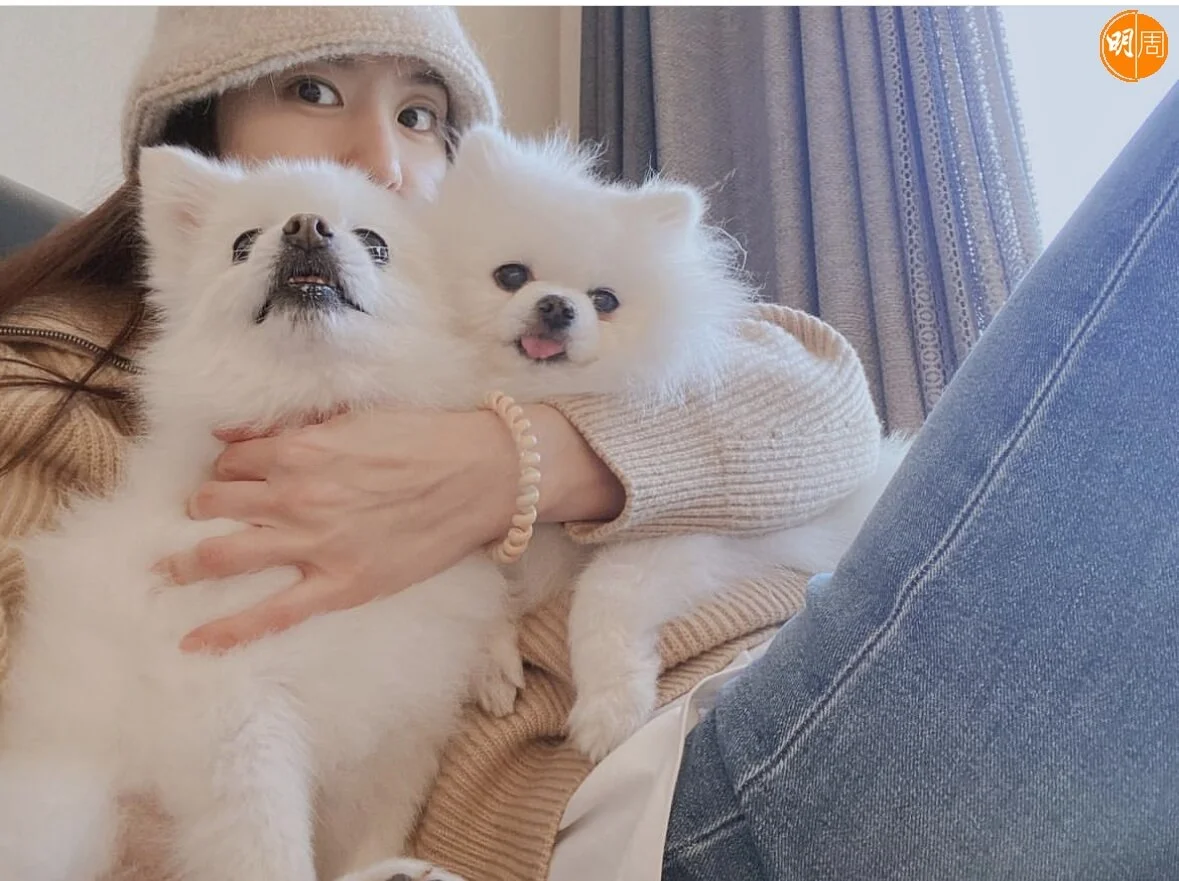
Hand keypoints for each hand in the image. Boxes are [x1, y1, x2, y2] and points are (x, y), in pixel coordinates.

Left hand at [159, 404, 623, 652]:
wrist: (481, 476)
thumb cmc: (426, 441)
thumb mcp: (356, 419)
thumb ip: (295, 428)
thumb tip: (236, 435)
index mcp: (301, 449)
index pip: (234, 459)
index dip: (227, 467)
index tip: (231, 476)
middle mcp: (296, 495)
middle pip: (217, 503)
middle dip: (201, 508)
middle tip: (201, 517)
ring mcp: (314, 544)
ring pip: (226, 554)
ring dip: (187, 562)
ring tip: (166, 571)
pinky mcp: (339, 585)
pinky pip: (272, 614)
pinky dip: (228, 630)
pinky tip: (195, 642)